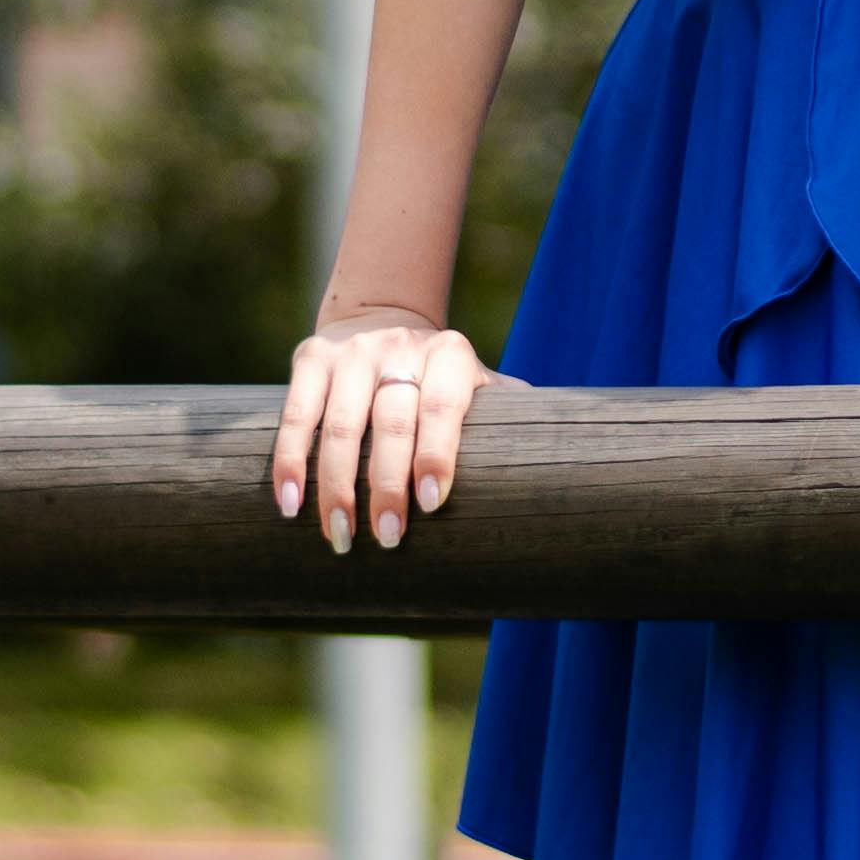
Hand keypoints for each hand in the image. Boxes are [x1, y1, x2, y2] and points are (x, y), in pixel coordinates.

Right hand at [275, 310, 488, 556]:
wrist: (380, 319)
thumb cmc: (439, 379)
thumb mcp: (476, 384)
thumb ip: (509, 412)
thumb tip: (569, 446)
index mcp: (451, 355)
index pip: (443, 406)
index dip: (436, 453)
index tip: (430, 503)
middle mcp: (400, 348)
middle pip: (390, 422)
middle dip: (386, 486)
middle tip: (386, 540)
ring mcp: (353, 352)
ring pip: (339, 426)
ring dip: (336, 486)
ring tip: (339, 536)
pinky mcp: (310, 358)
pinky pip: (296, 416)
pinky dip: (291, 462)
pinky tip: (292, 504)